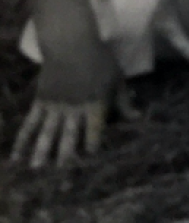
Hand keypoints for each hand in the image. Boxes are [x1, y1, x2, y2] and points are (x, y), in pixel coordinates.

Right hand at [11, 39, 136, 168]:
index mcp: (95, 103)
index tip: (89, 163)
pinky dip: (23, 140)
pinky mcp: (41, 101)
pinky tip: (17, 155)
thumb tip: (138, 118)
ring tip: (35, 170)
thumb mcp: (116, 79)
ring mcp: (55, 106)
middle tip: (60, 179)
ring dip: (41, 152)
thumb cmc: (99, 60)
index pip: (94, 129)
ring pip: (47, 132)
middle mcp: (74, 108)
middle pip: (69, 136)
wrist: (71, 42)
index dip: (92, 145)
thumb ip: (124, 101)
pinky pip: (31, 123)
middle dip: (65, 158)